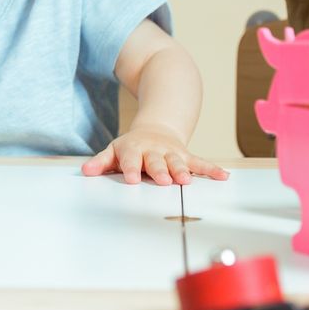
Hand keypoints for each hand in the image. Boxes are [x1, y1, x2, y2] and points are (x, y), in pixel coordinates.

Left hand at [81, 123, 229, 185]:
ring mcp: (171, 152)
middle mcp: (154, 150)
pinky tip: (222, 176)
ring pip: (178, 161)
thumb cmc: (132, 147)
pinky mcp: (186, 155)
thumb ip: (101, 162)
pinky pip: (199, 162)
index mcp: (134, 149)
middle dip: (160, 170)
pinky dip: (211, 169)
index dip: (132, 168)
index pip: (131, 159)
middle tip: (163, 180)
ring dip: (183, 170)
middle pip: (157, 161)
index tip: (133, 179)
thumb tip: (85, 170)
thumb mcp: (114, 150)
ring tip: (187, 181)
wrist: (155, 129)